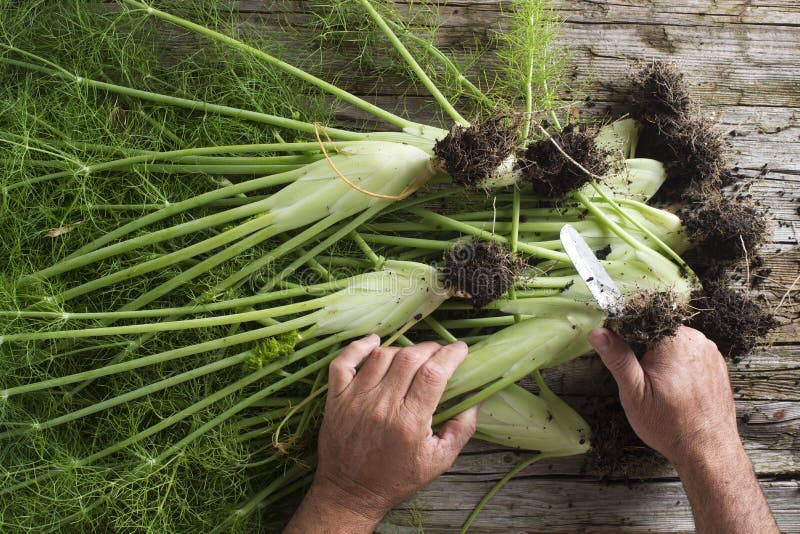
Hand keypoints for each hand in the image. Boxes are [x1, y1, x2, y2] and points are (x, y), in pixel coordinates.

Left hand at [285, 335, 477, 532]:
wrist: (350, 493)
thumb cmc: (396, 479)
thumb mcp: (438, 461)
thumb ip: (461, 430)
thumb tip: (475, 399)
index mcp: (409, 422)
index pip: (434, 373)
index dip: (451, 355)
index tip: (461, 349)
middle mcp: (382, 405)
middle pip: (410, 358)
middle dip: (431, 349)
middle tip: (440, 354)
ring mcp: (356, 398)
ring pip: (382, 356)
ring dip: (402, 349)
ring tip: (413, 357)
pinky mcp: (337, 397)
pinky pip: (344, 361)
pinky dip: (359, 346)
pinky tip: (375, 342)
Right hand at [588, 326, 778, 532]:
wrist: (709, 452)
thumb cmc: (669, 425)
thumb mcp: (634, 393)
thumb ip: (617, 358)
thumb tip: (597, 332)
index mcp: (673, 340)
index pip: (640, 319)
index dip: (624, 333)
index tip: (618, 352)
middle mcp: (695, 339)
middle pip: (657, 329)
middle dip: (643, 347)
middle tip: (640, 378)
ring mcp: (709, 351)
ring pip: (673, 341)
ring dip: (661, 355)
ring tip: (659, 386)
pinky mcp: (716, 363)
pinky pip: (689, 353)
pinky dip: (678, 364)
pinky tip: (674, 387)